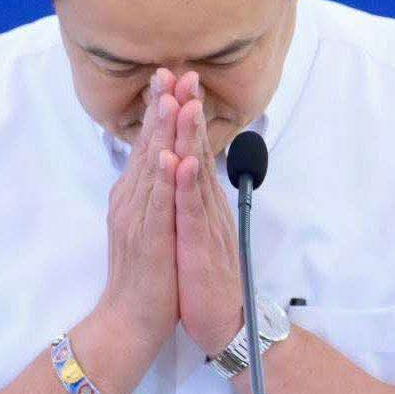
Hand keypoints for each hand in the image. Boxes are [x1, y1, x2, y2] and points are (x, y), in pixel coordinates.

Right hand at [96, 71, 180, 362]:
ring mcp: (137, 219)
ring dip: (161, 131)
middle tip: (170, 68)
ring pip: (150, 168)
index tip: (170, 75)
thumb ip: (152, 195)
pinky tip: (168, 155)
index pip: (148, 144)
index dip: (160, 110)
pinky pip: (156, 205)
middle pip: (147, 145)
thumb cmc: (145, 276)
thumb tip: (159, 166)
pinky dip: (162, 179)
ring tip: (170, 97)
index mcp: (134, 197)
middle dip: (160, 106)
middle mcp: (131, 201)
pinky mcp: (147, 240)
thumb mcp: (148, 226)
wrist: (129, 320)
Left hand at [169, 69, 244, 356]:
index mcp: (200, 202)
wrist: (220, 321)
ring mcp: (206, 224)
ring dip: (191, 137)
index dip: (182, 116)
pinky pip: (191, 212)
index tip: (174, 81)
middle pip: (197, 150)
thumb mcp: (194, 232)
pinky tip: (180, 162)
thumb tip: (183, 172)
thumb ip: (190, 201)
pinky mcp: (200, 246)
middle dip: (190, 111)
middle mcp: (206, 206)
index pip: (190, 150)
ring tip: (184, 102)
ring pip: (197, 174)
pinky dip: (186, 186)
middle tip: (184, 72)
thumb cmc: (204, 279)